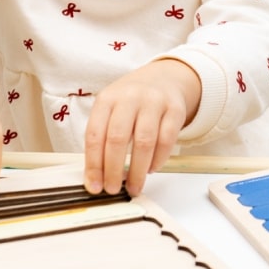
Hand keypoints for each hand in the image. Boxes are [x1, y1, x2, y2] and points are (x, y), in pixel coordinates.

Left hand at [84, 59, 200, 197]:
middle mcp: (129, 97)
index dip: (93, 164)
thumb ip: (103, 136)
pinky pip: (166, 141)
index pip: (95, 134)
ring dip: (137, 170)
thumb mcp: (111, 109)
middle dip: (113, 170)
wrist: (163, 78)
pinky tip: (150, 170)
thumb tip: (97, 175)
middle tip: (113, 189)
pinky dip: (157, 160)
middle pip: (118, 138)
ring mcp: (153, 102)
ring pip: (144, 142)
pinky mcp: (174, 110)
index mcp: (107, 99)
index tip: (94, 185)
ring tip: (133, 187)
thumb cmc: (131, 101)